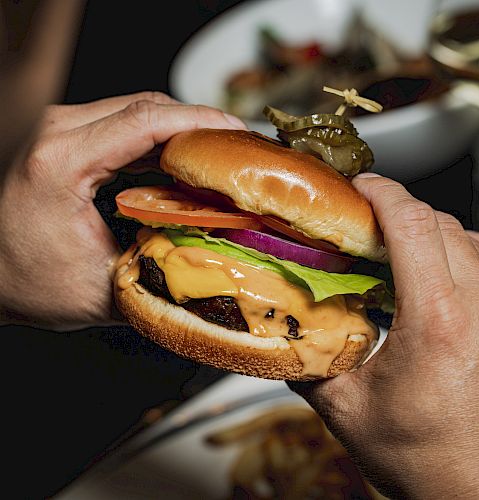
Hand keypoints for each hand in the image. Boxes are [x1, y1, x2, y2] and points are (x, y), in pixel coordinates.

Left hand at [0, 91, 245, 329]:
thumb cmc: (23, 285)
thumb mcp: (104, 290)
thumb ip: (162, 275)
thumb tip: (211, 264)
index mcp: (59, 163)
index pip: (145, 121)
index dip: (199, 122)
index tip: (235, 131)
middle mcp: (51, 133)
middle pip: (144, 106)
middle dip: (197, 123)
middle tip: (233, 146)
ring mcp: (53, 131)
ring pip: (133, 110)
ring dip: (178, 130)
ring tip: (212, 155)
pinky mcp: (60, 138)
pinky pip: (118, 124)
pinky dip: (155, 139)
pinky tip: (177, 161)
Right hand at [290, 173, 478, 498]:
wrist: (470, 488)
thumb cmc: (421, 455)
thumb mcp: (343, 406)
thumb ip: (305, 358)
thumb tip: (279, 326)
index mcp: (438, 322)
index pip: (413, 224)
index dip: (382, 193)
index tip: (360, 188)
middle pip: (437, 221)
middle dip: (395, 209)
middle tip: (363, 222)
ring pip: (467, 232)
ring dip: (426, 228)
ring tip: (395, 244)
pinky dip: (463, 243)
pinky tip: (442, 261)